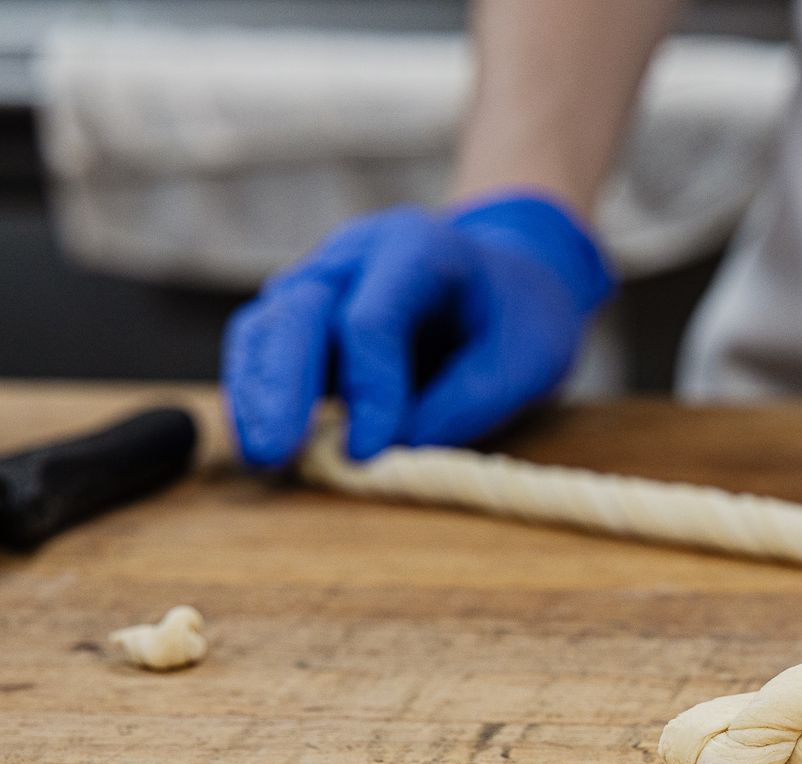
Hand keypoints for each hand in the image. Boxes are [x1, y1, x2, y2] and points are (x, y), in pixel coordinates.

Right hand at [222, 192, 613, 466]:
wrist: (510, 282)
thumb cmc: (520, 319)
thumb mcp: (525, 362)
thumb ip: (464, 404)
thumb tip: (389, 452)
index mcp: (418, 248)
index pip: (371, 319)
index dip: (366, 389)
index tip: (366, 452)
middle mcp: (356, 255)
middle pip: (298, 310)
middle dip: (282, 386)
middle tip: (275, 453)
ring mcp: (323, 280)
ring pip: (266, 326)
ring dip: (257, 393)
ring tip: (260, 458)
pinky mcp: (306, 314)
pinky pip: (265, 348)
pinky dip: (258, 394)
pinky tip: (262, 442)